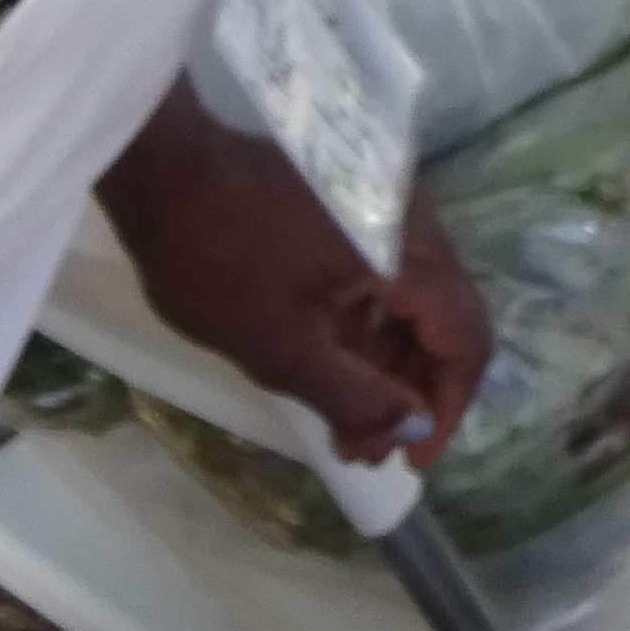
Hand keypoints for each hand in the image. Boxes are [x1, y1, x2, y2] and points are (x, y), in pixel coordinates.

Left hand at [101, 95, 494, 468]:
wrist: (163, 171)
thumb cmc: (218, 260)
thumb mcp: (281, 349)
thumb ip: (357, 398)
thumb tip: (413, 429)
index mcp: (410, 255)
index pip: (466, 342)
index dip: (446, 410)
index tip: (409, 459)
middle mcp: (415, 225)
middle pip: (446, 322)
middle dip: (410, 396)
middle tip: (364, 448)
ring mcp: (385, 209)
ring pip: (414, 302)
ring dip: (386, 366)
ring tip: (341, 421)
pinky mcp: (356, 205)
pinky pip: (384, 277)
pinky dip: (367, 327)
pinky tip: (328, 364)